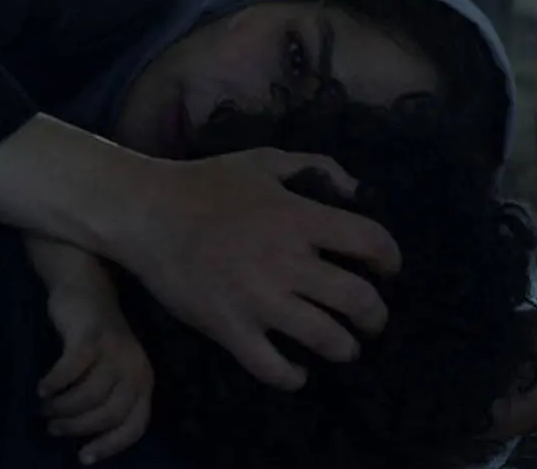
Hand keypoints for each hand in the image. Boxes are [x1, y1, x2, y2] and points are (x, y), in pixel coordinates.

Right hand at [39, 272, 153, 464]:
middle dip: (78, 427)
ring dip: (62, 407)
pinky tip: (42, 386)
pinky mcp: (92, 335)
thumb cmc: (95, 340)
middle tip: (54, 427)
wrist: (86, 288)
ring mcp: (115, 349)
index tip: (82, 457)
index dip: (110, 445)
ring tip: (46, 407)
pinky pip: (71, 369)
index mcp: (143, 379)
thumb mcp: (110, 371)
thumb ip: (106, 399)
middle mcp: (135, 366)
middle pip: (109, 413)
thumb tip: (84, 441)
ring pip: (88, 395)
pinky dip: (54, 382)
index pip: (135, 424)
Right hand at [118, 148, 401, 392]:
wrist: (146, 212)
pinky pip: (274, 368)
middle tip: (372, 318)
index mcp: (299, 218)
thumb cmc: (206, 183)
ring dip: (345, 347)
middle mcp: (287, 262)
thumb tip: (358, 189)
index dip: (390, 258)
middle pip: (359, 300)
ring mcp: (259, 300)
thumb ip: (317, 166)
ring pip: (327, 339)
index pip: (370, 242)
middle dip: (376, 315)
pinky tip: (298, 371)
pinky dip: (293, 377)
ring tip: (344, 347)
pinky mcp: (230, 329)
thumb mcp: (265, 160)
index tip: (387, 269)